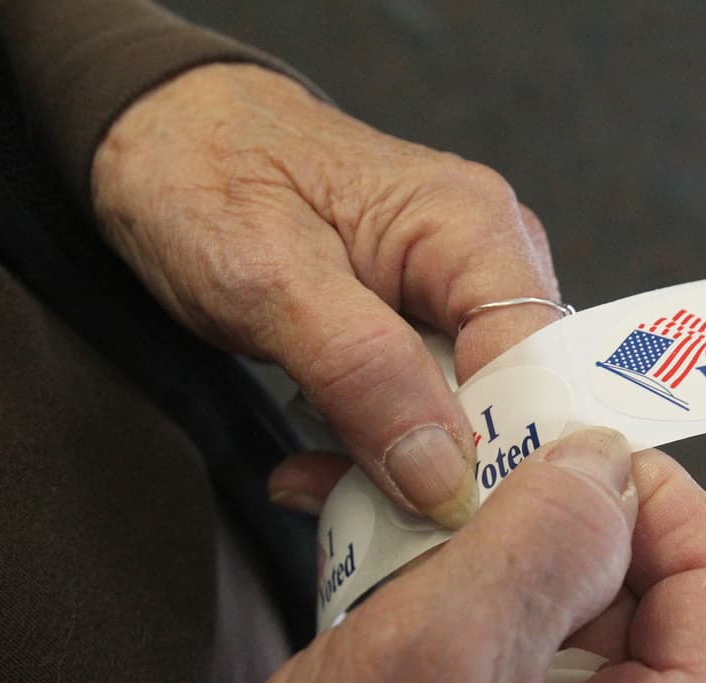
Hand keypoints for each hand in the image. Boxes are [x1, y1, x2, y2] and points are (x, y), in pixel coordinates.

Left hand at [92, 63, 561, 528]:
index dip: (507, 445)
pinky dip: (380, 456)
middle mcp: (490, 264)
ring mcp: (460, 301)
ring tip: (317, 485)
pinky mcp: (426, 333)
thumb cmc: (208, 178)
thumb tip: (443, 478)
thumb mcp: (267, 277)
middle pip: (515, 399)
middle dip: (448, 472)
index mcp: (475, 229)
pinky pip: (430, 415)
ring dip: (402, 474)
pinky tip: (321, 468)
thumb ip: (360, 371)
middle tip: (362, 510)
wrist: (167, 143)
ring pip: (472, 421)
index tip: (449, 516)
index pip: (538, 360)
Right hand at [128, 429, 705, 682]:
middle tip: (473, 464)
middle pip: (667, 605)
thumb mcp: (424, 674)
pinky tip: (387, 578)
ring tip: (400, 520)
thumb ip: (538, 548)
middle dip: (564, 517)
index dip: (665, 500)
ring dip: (498, 555)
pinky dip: (467, 607)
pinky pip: (529, 674)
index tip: (568, 447)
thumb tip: (609, 465)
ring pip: (587, 628)